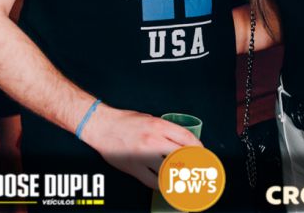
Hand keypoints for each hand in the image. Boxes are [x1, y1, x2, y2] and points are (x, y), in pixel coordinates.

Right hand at [80, 104, 201, 188]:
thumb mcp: (149, 119)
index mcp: (159, 126)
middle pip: (182, 156)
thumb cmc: (124, 121)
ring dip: (178, 176)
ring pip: (169, 171)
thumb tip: (179, 141)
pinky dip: (162, 184)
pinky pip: (153, 181)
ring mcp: (143, 156)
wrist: (101, 126)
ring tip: (185, 179)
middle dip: (193, 163)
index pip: (187, 139)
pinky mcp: (133, 168)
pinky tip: (167, 184)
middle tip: (198, 168)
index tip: (202, 153)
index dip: (198, 148)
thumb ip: (164, 129)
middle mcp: (153, 141)